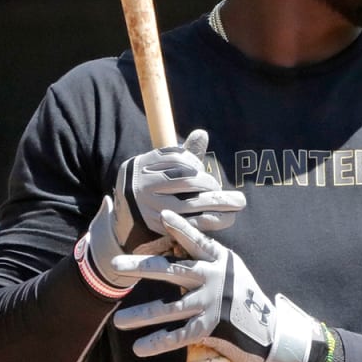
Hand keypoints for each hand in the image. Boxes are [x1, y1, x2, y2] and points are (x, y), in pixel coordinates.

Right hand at [75, 129, 244, 298]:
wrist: (125, 227)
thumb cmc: (152, 192)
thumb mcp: (160, 170)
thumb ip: (183, 154)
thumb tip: (202, 133)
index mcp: (141, 165)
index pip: (178, 158)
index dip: (196, 164)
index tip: (204, 171)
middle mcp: (142, 185)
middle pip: (187, 180)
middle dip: (210, 184)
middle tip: (222, 188)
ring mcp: (149, 207)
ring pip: (190, 203)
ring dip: (217, 202)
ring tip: (236, 202)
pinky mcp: (158, 228)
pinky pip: (190, 222)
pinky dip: (212, 220)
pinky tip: (228, 219)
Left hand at [110, 211, 318, 361]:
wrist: (268, 330)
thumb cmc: (242, 295)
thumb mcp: (230, 269)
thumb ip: (204, 258)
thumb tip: (172, 243)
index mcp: (219, 260)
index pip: (196, 241)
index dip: (180, 228)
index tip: (163, 215)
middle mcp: (215, 278)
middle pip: (171, 270)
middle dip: (140, 267)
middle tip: (116, 264)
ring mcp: (212, 303)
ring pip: (168, 308)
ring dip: (140, 315)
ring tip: (118, 321)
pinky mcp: (210, 327)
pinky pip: (178, 336)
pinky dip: (157, 343)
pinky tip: (138, 348)